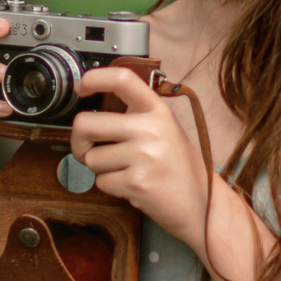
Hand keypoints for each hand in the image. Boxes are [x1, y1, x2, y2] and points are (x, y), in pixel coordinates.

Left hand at [67, 66, 207, 240]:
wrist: (201, 202)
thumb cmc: (178, 166)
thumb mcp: (165, 128)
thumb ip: (136, 115)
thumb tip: (93, 111)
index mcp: (157, 110)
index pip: (121, 79)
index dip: (93, 78)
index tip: (82, 87)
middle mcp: (150, 128)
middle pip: (86, 123)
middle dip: (79, 141)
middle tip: (88, 148)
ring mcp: (144, 155)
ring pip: (91, 158)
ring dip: (101, 168)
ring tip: (125, 170)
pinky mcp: (137, 182)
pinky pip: (101, 182)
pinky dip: (111, 186)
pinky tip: (131, 184)